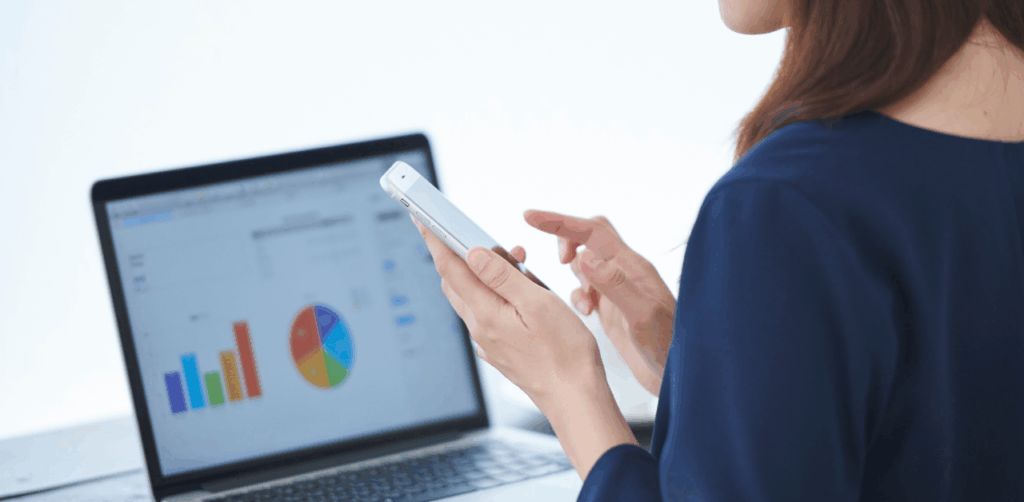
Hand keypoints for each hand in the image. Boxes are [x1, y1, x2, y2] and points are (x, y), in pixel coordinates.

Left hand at [409, 214, 635, 478]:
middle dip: (464, 255)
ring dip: (487, 275)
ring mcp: (489, 342)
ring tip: (518, 262)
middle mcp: (480, 329)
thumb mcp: (537, 304)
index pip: (451, 269)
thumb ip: (502, 277)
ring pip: (474, 298)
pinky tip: (521, 294)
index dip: (435, 240)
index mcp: (486, 314)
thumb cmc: (565, 353)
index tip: (422, 220)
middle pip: (457, 282)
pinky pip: (489, 314)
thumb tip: (472, 254)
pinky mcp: (501, 350)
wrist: (576, 399)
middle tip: (482, 237)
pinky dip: (497, 295)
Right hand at [524, 210, 675, 395]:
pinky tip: (585, 312)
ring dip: (574, 272)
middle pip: (590, 236)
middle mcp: (625, 272)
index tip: (530, 217)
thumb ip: (614, 285)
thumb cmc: (668, 346)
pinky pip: (588, 288)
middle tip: (558, 261)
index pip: (592, 231)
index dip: (560, 222)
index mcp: (631, 267)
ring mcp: (619, 289)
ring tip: (582, 300)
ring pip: (587, 262)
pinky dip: (578, 295)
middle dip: (566, 239)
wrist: (679, 374)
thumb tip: (585, 258)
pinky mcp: (614, 308)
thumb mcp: (640, 316)